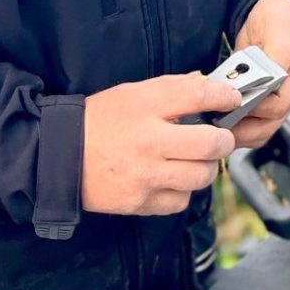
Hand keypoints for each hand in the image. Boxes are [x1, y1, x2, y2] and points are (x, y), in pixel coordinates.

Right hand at [82, 74, 239, 216]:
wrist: (58, 158)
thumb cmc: (97, 122)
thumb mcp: (130, 94)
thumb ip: (169, 90)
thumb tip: (207, 87)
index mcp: (144, 106)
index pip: (199, 95)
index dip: (224, 97)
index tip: (231, 100)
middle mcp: (148, 141)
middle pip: (211, 143)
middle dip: (224, 139)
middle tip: (219, 137)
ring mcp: (146, 175)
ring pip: (202, 175)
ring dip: (205, 167)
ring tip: (193, 160)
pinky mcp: (141, 202)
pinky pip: (181, 200)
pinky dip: (183, 191)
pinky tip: (171, 179)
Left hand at [229, 0, 289, 148]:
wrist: (273, 11)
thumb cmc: (279, 15)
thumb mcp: (279, 26)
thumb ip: (277, 52)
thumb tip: (272, 78)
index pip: (281, 104)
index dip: (258, 107)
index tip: (235, 100)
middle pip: (271, 124)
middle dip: (244, 128)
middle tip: (218, 124)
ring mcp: (277, 97)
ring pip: (261, 129)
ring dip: (238, 132)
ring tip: (215, 127)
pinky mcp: (262, 98)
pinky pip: (252, 123)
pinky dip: (236, 126)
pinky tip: (219, 121)